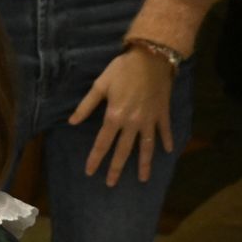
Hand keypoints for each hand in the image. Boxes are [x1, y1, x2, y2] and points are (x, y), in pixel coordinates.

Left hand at [69, 47, 175, 185]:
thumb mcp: (100, 85)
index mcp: (115, 116)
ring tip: (142, 179)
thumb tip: (72, 122)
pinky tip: (169, 151)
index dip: (95, 159)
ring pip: (146, 146)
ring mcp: (150, 119)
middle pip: (123, 150)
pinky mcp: (162, 113)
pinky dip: (167, 140)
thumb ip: (86, 105)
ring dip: (144, 163)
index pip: (102, 143)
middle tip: (111, 184)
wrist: (152, 57)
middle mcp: (133, 123)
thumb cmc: (122, 69)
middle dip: (116, 168)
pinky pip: (165, 130)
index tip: (90, 172)